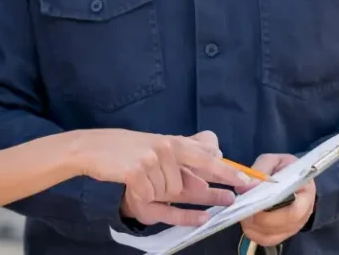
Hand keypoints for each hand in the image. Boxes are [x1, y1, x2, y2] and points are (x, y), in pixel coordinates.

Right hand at [120, 131, 247, 226]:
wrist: (92, 147)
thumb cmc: (126, 148)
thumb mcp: (157, 144)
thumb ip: (186, 149)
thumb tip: (216, 150)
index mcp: (174, 142)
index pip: (206, 159)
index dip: (227, 172)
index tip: (246, 182)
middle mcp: (166, 148)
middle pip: (182, 186)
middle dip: (169, 190)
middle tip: (152, 179)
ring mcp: (152, 160)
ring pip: (166, 193)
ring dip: (152, 192)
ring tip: (138, 177)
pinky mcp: (137, 172)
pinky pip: (149, 196)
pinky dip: (140, 194)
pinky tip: (131, 182)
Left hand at [237, 154, 315, 246]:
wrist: (290, 178)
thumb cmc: (283, 169)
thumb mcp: (274, 161)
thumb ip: (261, 171)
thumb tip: (247, 186)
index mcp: (306, 193)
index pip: (295, 211)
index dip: (275, 211)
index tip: (257, 201)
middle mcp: (303, 214)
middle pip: (284, 225)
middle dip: (262, 218)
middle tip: (245, 208)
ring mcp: (293, 226)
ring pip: (272, 234)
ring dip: (254, 226)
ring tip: (243, 212)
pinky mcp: (281, 233)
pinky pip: (266, 239)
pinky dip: (253, 232)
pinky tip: (247, 221)